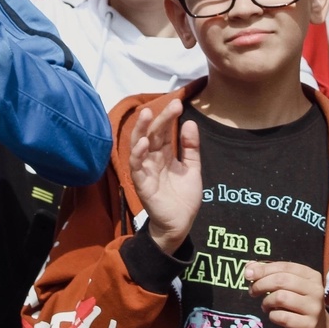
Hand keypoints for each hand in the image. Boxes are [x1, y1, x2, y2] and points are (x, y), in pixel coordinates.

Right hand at [129, 98, 200, 254]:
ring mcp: (145, 170)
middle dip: (159, 118)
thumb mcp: (192, 168)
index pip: (164, 131)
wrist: (180, 224)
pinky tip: (144, 143)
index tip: (178, 103)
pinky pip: (136, 166)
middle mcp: (152, 158)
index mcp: (164, 154)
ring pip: (138, 145)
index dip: (169, 117)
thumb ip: (191, 147)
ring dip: (142, 130)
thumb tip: (189, 123)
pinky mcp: (141, 183)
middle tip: (171, 105)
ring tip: (147, 115)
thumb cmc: (183, 197)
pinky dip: (138, 154)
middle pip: (152, 134)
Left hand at [245, 261, 328, 327]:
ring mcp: (314, 308)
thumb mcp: (288, 287)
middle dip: (261, 284)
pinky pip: (282, 317)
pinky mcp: (308, 325)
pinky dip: (272, 315)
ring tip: (265, 305)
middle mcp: (316, 290)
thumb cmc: (297, 304)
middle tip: (252, 291)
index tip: (248, 274)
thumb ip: (270, 274)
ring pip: (281, 297)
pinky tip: (273, 315)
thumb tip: (250, 267)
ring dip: (266, 301)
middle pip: (281, 280)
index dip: (264, 269)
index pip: (285, 267)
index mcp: (311, 276)